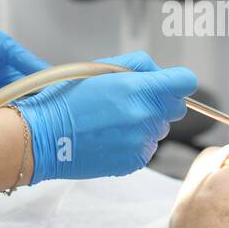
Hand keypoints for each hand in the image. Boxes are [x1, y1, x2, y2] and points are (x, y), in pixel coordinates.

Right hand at [15, 51, 196, 182]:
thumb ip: (137, 65)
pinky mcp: (135, 162)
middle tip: (130, 101)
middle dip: (159, 102)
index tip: (168, 84)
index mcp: (139, 89)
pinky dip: (134, 143)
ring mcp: (142, 142)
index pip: (185, 82)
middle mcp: (146, 117)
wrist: (44, 137)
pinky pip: (146, 148)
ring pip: (160, 129)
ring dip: (145, 123)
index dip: (177, 81)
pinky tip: (110, 137)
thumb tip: (158, 73)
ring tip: (112, 121)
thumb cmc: (66, 100)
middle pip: (175, 108)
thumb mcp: (100, 67)